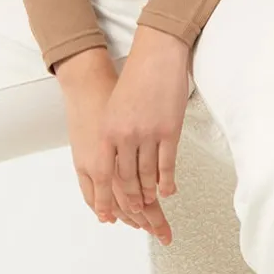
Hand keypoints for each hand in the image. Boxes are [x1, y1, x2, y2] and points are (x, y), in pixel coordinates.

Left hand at [55, 32, 188, 244]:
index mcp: (107, 131)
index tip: (110, 215)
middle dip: (131, 201)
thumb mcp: (113, 111)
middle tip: (135, 215)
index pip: (104, 174)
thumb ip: (112, 137)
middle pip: (126, 179)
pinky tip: (167, 191)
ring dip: (149, 193)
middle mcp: (124, 136)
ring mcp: (147, 134)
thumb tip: (113, 163)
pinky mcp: (168, 131)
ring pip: (147, 175)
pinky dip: (166, 181)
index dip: (107, 198)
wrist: (154, 57)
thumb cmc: (133, 82)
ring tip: (151, 204)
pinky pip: (167, 165)